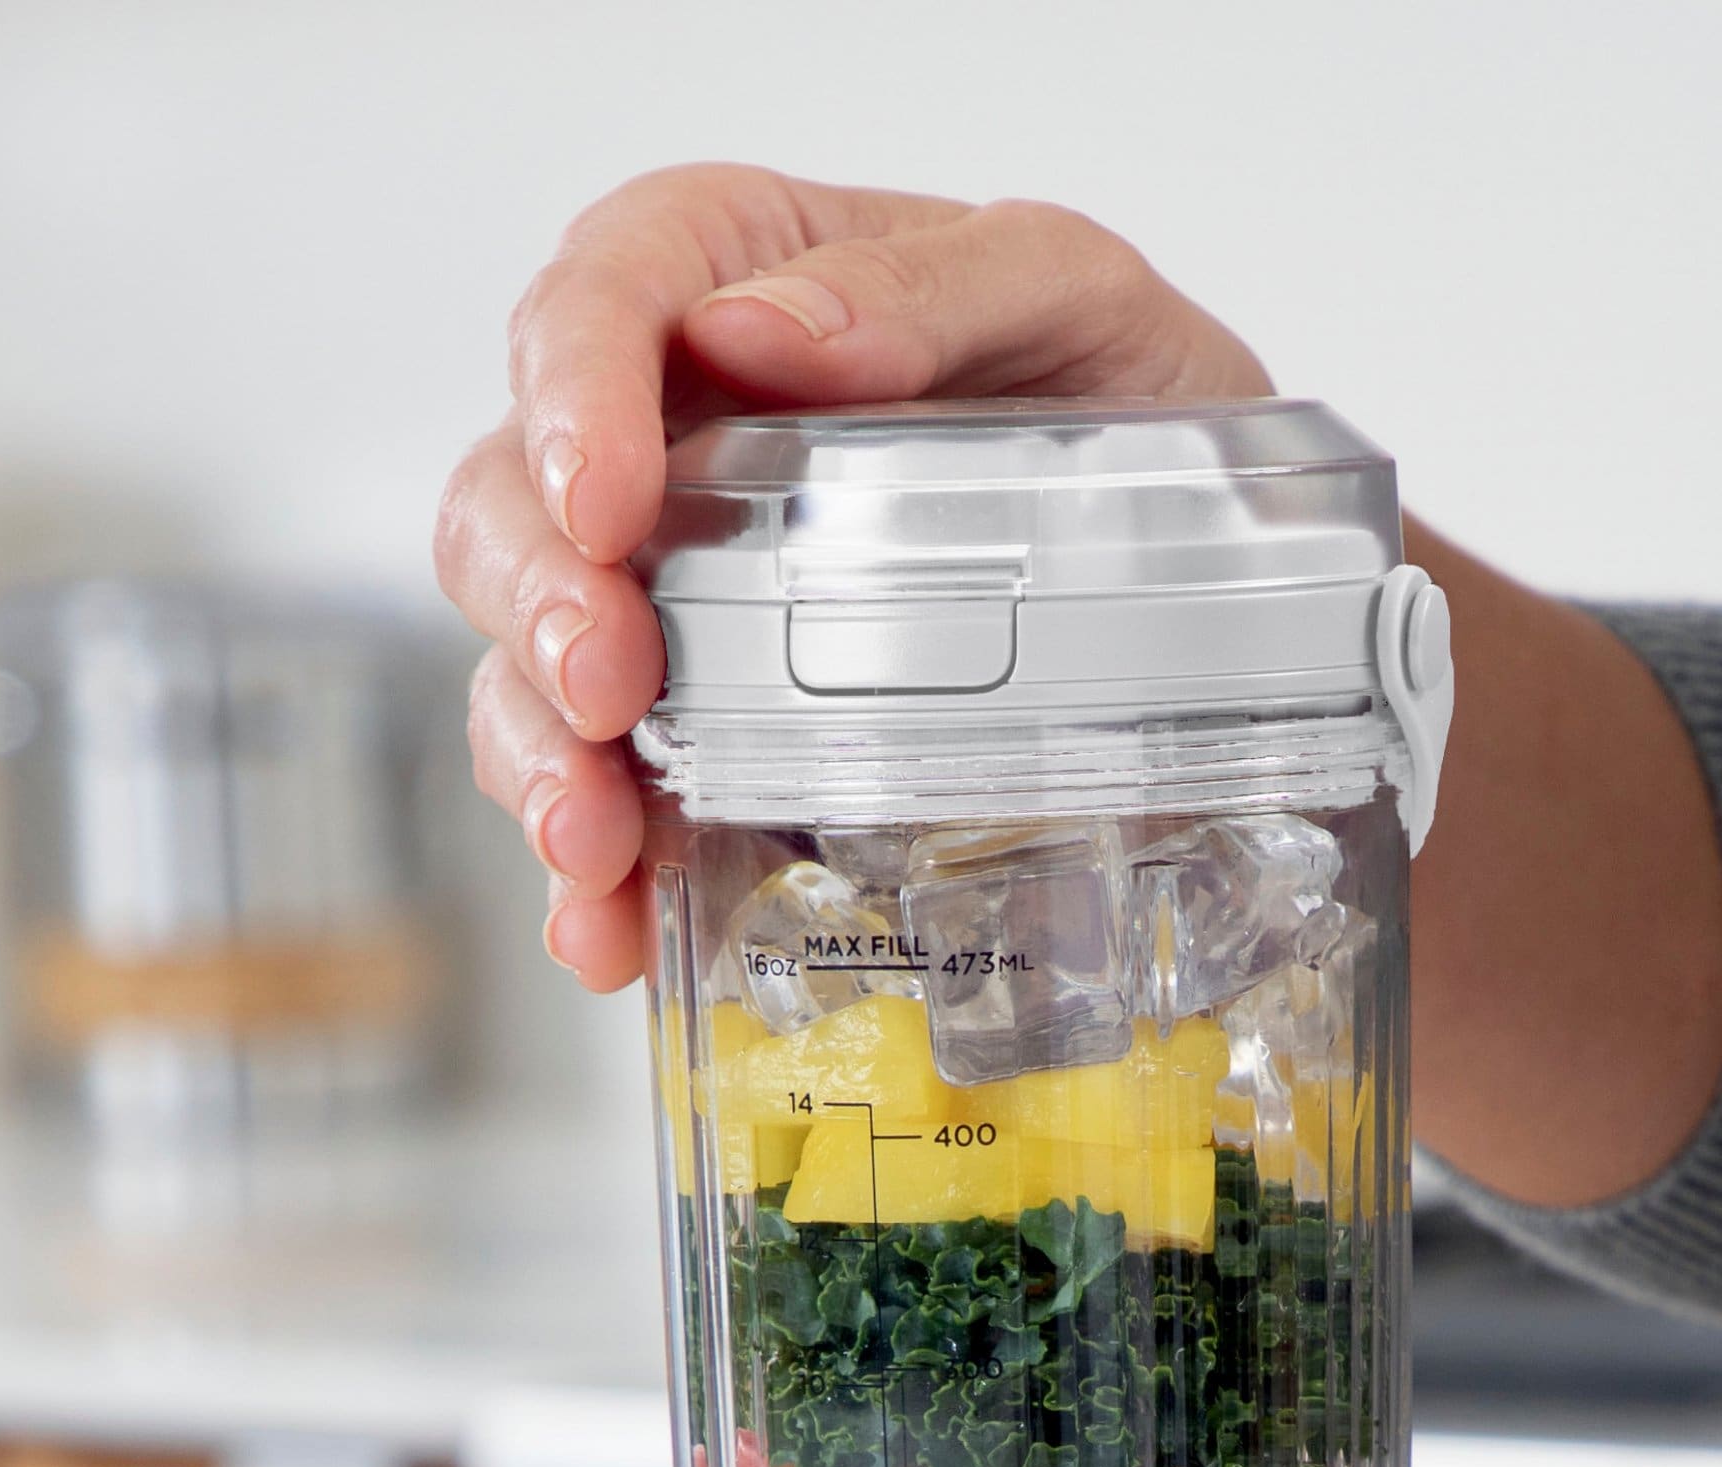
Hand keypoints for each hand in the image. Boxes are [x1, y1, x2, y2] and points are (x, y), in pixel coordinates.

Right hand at [434, 167, 1269, 992]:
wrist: (1209, 580)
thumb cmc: (1125, 401)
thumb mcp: (1081, 301)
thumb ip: (941, 282)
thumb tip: (764, 333)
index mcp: (736, 285)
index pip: (596, 298)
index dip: (569, 395)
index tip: (605, 500)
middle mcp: (671, 445)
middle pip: (512, 501)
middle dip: (539, 603)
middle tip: (608, 688)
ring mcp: (673, 605)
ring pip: (526, 665)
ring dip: (538, 757)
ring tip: (596, 839)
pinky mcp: (707, 746)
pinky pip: (607, 805)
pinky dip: (597, 880)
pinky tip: (611, 929)